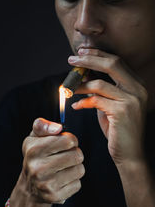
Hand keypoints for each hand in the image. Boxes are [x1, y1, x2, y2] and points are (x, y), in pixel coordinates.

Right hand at [16, 118, 84, 204]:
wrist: (29, 186)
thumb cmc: (35, 156)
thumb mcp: (34, 138)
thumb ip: (42, 125)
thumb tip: (58, 128)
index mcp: (33, 150)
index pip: (68, 140)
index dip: (70, 140)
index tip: (65, 144)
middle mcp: (38, 168)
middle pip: (77, 155)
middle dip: (74, 153)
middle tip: (65, 156)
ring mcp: (46, 184)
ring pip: (80, 170)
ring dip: (75, 167)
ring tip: (63, 168)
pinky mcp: (54, 196)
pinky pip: (77, 184)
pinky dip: (73, 181)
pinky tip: (62, 179)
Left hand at [69, 48, 147, 165]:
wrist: (129, 153)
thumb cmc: (117, 128)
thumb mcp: (108, 104)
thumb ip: (100, 90)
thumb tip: (84, 75)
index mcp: (136, 84)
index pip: (116, 61)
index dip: (97, 54)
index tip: (80, 52)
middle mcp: (138, 88)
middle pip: (111, 64)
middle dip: (88, 60)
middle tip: (71, 60)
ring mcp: (132, 99)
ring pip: (99, 83)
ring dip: (79, 85)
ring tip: (68, 89)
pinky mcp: (123, 111)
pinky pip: (96, 100)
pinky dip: (82, 102)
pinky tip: (75, 106)